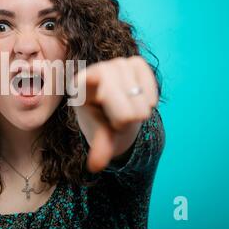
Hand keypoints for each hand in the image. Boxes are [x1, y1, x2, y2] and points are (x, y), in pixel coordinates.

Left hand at [73, 56, 158, 172]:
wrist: (118, 114)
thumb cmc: (104, 125)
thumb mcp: (101, 137)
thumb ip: (100, 148)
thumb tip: (95, 166)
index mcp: (79, 88)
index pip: (88, 82)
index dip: (95, 87)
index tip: (95, 84)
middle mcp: (95, 70)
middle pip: (118, 99)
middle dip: (124, 117)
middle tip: (118, 121)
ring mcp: (115, 64)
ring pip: (136, 94)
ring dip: (138, 110)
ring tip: (128, 112)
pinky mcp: (134, 62)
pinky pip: (148, 79)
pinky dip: (149, 97)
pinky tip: (144, 102)